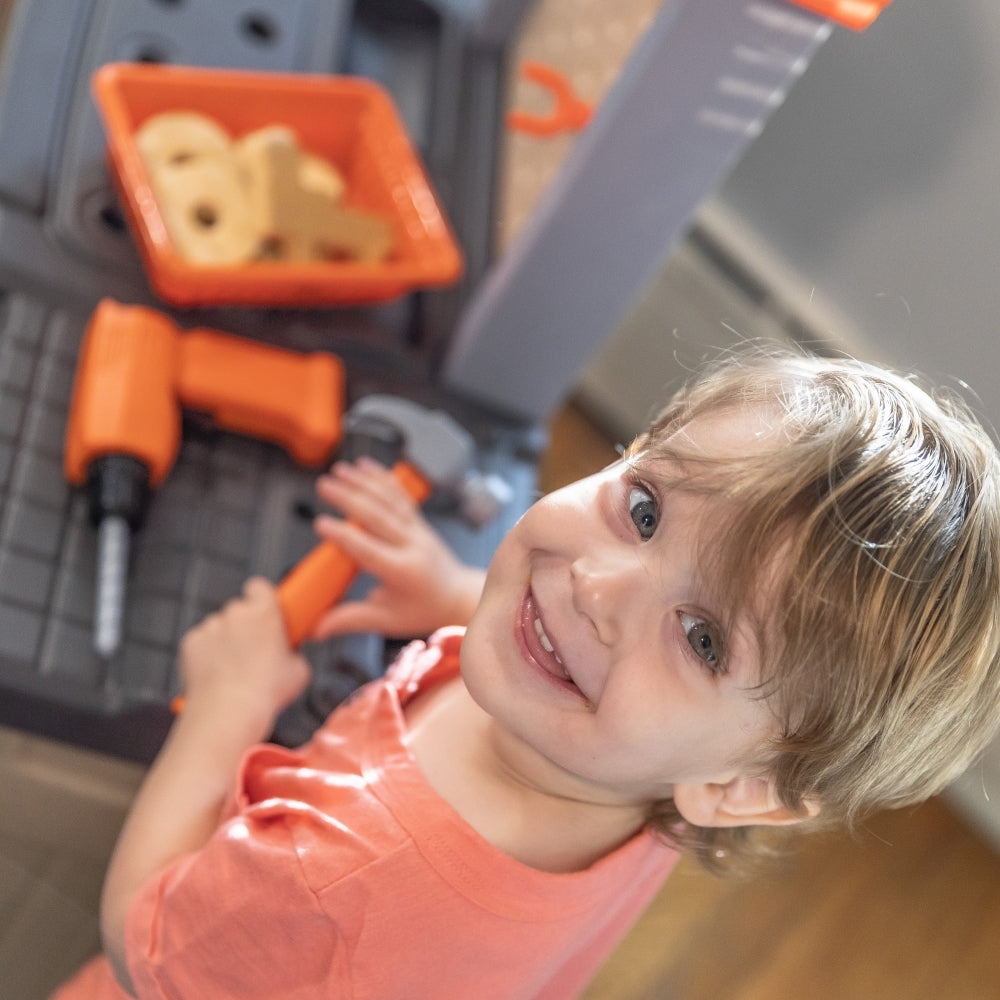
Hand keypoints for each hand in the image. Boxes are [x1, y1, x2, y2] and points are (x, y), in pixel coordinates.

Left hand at [179, 577, 310, 727]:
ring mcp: (210, 627)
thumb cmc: (264, 694)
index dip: (263, 599)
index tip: (268, 613)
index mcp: (264, 612)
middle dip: (245, 624)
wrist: (227, 714)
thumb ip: (295, 653)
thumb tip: (290, 656)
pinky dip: (207, 653)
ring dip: (226, 639)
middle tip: (255, 649)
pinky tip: (218, 673)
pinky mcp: (190, 642)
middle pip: (239, 609)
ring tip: (235, 667)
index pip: (260, 586)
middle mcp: (234, 613)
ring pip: (219, 626)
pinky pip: (201, 641)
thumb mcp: (300, 672)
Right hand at [310, 457, 485, 638]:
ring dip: (364, 482)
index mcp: (402, 571)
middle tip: (324, 485)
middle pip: (378, 517)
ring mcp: (418, 531)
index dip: (344, 536)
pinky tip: (366, 466)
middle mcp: (412, 546)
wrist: (459, 597)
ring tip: (340, 470)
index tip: (321, 524)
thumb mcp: (386, 620)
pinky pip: (400, 496)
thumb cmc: (423, 610)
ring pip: (389, 501)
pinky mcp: (419, 522)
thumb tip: (317, 629)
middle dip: (349, 498)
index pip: (369, 550)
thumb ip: (351, 620)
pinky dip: (383, 479)